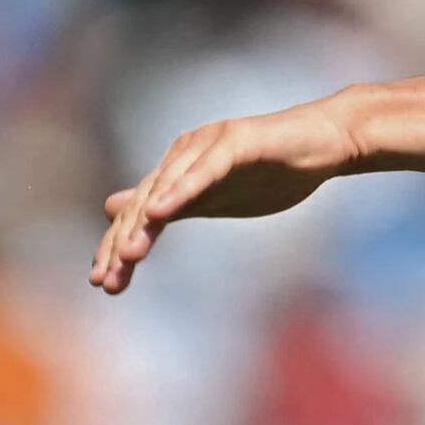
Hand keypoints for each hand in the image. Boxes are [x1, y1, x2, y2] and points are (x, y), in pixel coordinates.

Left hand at [92, 99, 363, 291]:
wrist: (322, 143)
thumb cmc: (272, 172)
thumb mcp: (215, 199)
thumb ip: (171, 207)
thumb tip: (117, 211)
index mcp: (178, 172)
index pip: (139, 213)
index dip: (116, 246)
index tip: (102, 283)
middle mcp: (184, 154)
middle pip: (145, 203)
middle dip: (122, 243)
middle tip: (105, 279)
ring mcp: (208, 146)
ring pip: (168, 189)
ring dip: (145, 223)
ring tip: (128, 256)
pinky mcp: (235, 142)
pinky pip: (203, 171)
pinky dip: (181, 191)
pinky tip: (160, 213)